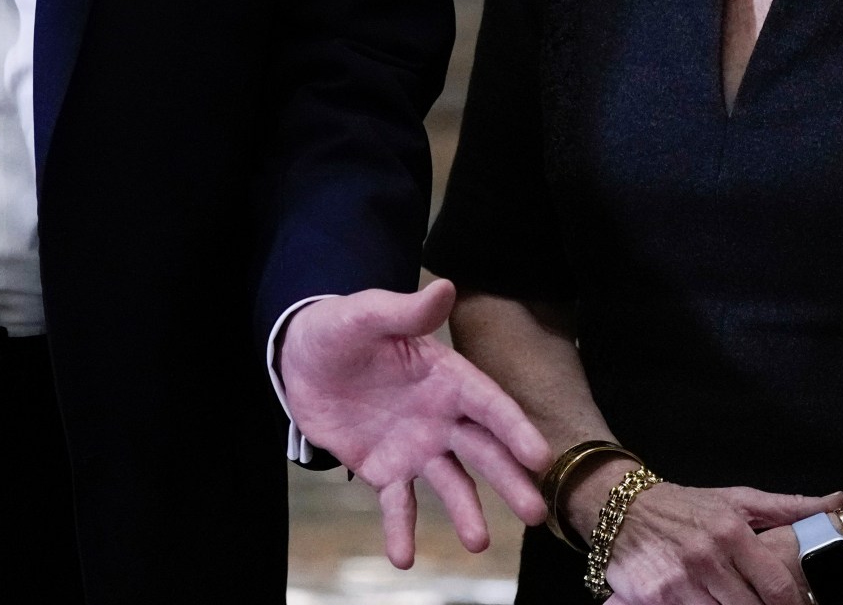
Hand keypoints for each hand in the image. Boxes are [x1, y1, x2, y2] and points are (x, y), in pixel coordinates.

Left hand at [277, 281, 554, 564]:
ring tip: (476, 543)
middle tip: (535, 513)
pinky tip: (403, 556)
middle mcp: (442, 417)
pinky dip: (401, 530)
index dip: (515, 430)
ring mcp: (417, 447)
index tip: (541, 457)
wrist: (301, 358)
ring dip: (465, 513)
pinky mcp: (386, 470)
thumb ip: (406, 312)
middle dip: (510, 481)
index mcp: (447, 378)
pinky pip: (398, 504)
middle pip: (483, 451)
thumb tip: (445, 286)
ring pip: (450, 484)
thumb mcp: (367, 314)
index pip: (490, 405)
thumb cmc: (341, 329)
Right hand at [583, 475, 838, 604]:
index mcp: (732, 533)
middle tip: (764, 604)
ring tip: (730, 599)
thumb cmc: (685, 506)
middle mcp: (706, 558)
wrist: (617, 505)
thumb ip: (788, 506)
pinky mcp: (653, 597)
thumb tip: (837, 500)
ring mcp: (678, 581)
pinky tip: (706, 602)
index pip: (778, 588)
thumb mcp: (736, 500)